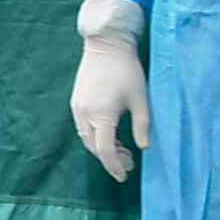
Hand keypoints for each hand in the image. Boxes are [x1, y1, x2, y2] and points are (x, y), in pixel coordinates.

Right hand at [70, 30, 149, 182]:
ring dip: (103, 147)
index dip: (115, 166)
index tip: (124, 175)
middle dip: (110, 159)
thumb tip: (144, 148)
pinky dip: (96, 136)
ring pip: (87, 138)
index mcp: (102, 114)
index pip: (105, 150)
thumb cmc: (127, 69)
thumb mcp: (140, 98)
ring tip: (122, 149)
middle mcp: (85, 114)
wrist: (106, 44)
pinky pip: (83, 127)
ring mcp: (77, 108)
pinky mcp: (76, 102)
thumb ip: (142, 125)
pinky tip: (111, 133)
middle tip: (129, 162)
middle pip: (94, 147)